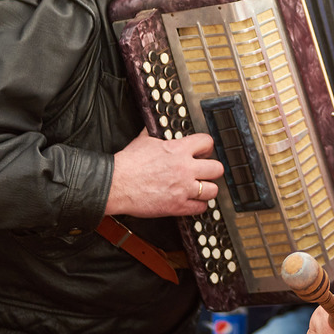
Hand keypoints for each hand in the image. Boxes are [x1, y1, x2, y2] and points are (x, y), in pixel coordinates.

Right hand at [107, 129, 223, 216]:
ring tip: (200, 188)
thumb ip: (156, 133)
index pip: (207, 142)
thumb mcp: (144, 140)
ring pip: (213, 190)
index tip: (204, 152)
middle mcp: (185, 169)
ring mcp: (183, 189)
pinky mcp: (178, 206)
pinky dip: (198, 206)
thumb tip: (156, 125)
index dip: (206, 147)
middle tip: (205, 172)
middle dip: (212, 170)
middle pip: (217, 168)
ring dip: (207, 189)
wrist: (116, 184)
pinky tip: (192, 202)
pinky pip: (201, 208)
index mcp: (178, 150)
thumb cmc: (128, 164)